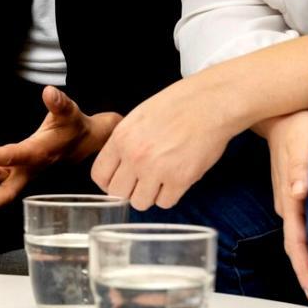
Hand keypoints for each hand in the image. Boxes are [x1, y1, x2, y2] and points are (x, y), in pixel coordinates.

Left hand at [0, 86, 120, 206]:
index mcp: (37, 155)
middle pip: (0, 193)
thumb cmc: (73, 128)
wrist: (82, 144)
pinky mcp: (12, 173)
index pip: (12, 157)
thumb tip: (49, 92)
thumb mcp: (69, 114)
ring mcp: (18, 175)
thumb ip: (60, 104)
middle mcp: (25, 171)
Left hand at [91, 77, 235, 210]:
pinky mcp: (181, 180)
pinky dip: (169, 196)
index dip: (108, 182)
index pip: (99, 175)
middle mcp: (135, 157)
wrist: (209, 104)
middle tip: (141, 181)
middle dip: (128, 190)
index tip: (119, 181)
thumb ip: (124, 142)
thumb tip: (117, 165)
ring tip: (160, 180)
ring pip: (140, 203)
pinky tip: (175, 181)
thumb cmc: (176, 106)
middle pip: (117, 193)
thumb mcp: (137, 117)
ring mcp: (157, 170)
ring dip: (149, 195)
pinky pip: (165, 203)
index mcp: (121, 139)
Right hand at [263, 110, 307, 300]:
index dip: (304, 267)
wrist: (278, 116)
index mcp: (289, 198)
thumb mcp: (303, 143)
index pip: (297, 241)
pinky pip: (299, 226)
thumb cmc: (296, 127)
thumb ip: (299, 169)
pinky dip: (305, 243)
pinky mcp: (291, 196)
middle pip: (295, 246)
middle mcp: (286, 204)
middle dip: (305, 272)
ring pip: (297, 237)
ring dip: (306, 259)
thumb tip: (299, 192)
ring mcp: (287, 201)